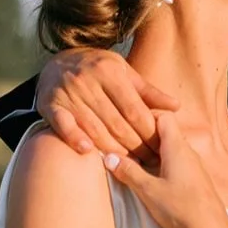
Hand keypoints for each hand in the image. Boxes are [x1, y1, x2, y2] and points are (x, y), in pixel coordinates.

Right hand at [37, 48, 179, 157]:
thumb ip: (148, 91)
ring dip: (112, 150)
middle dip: (135, 145)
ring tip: (129, 166)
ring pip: (94, 128)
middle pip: (116, 122)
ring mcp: (68, 93)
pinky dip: (75, 138)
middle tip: (149, 162)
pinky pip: (64, 125)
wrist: (57, 62)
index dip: (148, 131)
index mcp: (111, 72)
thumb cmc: (98, 69)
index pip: (134, 109)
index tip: (160, 149)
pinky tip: (87, 151)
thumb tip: (176, 106)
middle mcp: (89, 81)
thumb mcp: (124, 72)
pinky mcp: (50, 104)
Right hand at [108, 114, 227, 227]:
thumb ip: (128, 172)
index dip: (146, 115)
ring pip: (171, 148)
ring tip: (133, 160)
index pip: (164, 116)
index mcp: (177, 147)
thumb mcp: (148, 190)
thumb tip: (109, 157)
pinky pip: (177, 162)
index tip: (127, 122)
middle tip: (124, 142)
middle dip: (144, 135)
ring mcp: (194, 166)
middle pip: (166, 132)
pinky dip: (162, 163)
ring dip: (152, 151)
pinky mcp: (196, 180)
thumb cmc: (180, 208)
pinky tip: (150, 177)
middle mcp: (188, 152)